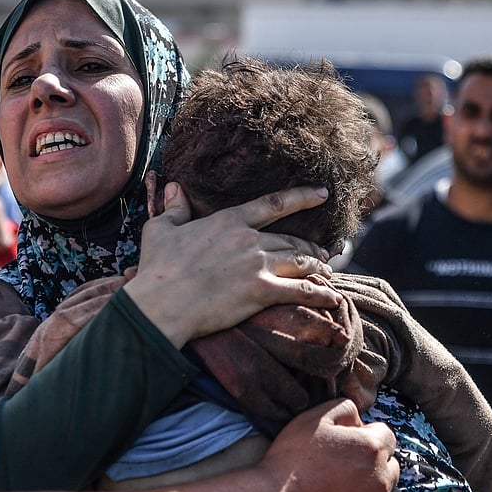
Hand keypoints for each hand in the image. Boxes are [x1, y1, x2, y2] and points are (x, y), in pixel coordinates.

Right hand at [124, 182, 342, 347]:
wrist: (161, 304)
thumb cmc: (157, 268)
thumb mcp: (161, 230)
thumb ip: (174, 207)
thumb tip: (174, 187)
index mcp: (229, 221)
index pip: (274, 203)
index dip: (302, 196)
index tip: (323, 193)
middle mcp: (249, 239)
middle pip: (292, 238)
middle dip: (311, 245)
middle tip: (324, 252)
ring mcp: (257, 265)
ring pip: (300, 261)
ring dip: (318, 267)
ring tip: (328, 272)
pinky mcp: (261, 292)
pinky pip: (300, 291)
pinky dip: (320, 295)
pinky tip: (333, 299)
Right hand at [258, 399, 398, 491]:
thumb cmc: (289, 462)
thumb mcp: (312, 419)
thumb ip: (344, 409)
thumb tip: (359, 418)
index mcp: (371, 449)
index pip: (386, 436)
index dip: (365, 437)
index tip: (344, 446)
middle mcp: (381, 481)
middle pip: (389, 467)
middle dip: (371, 464)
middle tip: (339, 469)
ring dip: (362, 491)